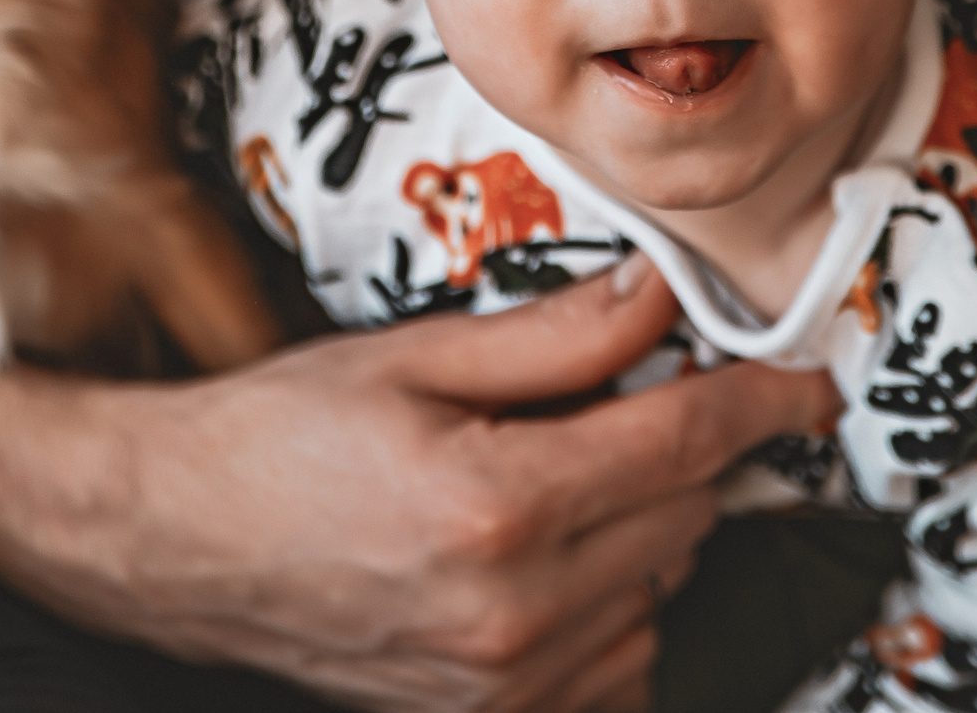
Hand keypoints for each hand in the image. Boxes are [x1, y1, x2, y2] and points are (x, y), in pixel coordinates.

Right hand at [0, 253, 839, 712]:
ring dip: (644, 533)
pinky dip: (613, 610)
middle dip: (679, 451)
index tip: (805, 386)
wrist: (171, 543)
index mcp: (497, 504)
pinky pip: (618, 668)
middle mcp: (511, 611)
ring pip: (662, 592)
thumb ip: (557, 337)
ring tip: (551, 485)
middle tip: (613, 404)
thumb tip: (667, 301)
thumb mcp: (414, 357)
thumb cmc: (279, 435)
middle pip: (686, 516)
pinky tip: (549, 565)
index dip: (760, 402)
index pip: (685, 445)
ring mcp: (501, 685)